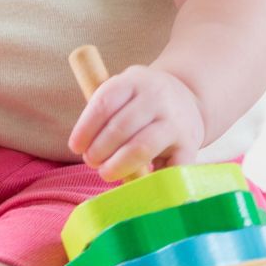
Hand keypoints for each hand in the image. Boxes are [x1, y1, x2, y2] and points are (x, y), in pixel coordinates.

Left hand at [67, 64, 205, 181]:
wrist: (188, 99)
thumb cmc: (143, 101)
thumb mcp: (125, 91)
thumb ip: (106, 111)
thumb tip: (83, 145)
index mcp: (134, 81)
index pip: (105, 103)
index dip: (86, 128)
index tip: (75, 147)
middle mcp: (157, 97)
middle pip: (121, 126)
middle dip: (99, 149)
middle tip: (90, 161)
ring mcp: (176, 120)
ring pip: (142, 147)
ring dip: (118, 164)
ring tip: (106, 172)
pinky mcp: (190, 144)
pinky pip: (169, 167)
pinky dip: (151, 179)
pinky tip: (137, 183)